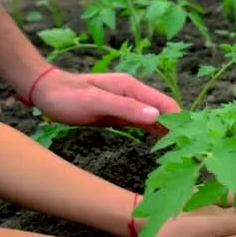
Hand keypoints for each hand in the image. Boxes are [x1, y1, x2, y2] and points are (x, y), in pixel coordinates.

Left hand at [31, 68, 180, 134]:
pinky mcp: (121, 114)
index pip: (165, 103)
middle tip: (189, 147)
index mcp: (132, 88)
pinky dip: (154, 132)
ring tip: (182, 148)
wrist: (46, 92)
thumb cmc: (69, 96)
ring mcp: (128, 105)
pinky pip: (144, 123)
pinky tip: (163, 143)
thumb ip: (126, 108)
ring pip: (156, 118)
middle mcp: (135, 95)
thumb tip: (157, 115)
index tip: (188, 137)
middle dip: (177, 126)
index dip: (179, 119)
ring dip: (168, 131)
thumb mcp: (97, 102)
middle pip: (164, 111)